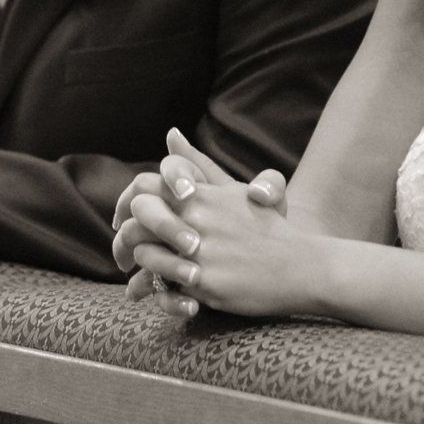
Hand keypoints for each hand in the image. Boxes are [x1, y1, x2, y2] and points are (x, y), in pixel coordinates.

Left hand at [114, 129, 304, 318]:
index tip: (125, 218)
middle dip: (123, 236)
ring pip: (143, 254)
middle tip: (123, 251)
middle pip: (138, 218)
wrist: (301, 267)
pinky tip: (162, 288)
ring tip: (142, 273)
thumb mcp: (234, 191)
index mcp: (202, 194)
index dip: (126, 202)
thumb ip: (199, 165)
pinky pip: (161, 285)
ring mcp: (200, 252)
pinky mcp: (204, 284)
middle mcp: (198, 219)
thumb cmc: (267, 227)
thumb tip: (170, 134)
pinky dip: (154, 288)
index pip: (144, 185)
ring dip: (139, 263)